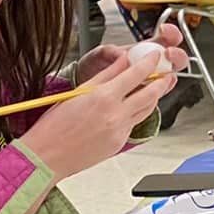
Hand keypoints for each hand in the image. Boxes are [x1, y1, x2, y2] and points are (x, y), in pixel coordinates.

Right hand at [19, 54, 170, 180]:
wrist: (46, 157)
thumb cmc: (53, 127)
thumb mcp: (77, 92)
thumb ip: (105, 75)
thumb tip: (121, 61)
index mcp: (104, 97)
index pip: (137, 74)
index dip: (150, 62)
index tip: (155, 56)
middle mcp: (116, 114)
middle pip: (151, 94)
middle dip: (162, 82)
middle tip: (166, 74)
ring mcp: (121, 131)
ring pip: (147, 110)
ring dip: (154, 98)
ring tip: (155, 89)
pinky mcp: (120, 143)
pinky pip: (135, 124)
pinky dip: (137, 113)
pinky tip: (132, 108)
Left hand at [75, 22, 188, 85]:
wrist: (87, 91)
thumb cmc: (94, 69)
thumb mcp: (97, 56)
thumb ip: (108, 52)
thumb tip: (119, 53)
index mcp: (142, 48)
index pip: (163, 37)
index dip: (169, 32)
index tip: (165, 30)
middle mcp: (151, 62)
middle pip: (175, 56)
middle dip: (176, 53)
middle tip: (168, 54)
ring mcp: (152, 78)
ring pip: (171, 74)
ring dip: (172, 72)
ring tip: (164, 73)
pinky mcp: (148, 94)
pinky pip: (162, 90)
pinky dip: (164, 88)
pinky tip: (161, 87)